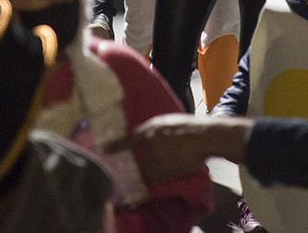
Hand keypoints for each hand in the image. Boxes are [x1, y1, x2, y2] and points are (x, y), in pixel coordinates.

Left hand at [116, 114, 251, 183]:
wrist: (203, 138)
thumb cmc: (185, 125)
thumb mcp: (164, 121)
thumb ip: (149, 129)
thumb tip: (138, 134)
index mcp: (148, 132)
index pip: (127, 141)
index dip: (114, 146)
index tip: (104, 150)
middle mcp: (149, 147)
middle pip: (133, 159)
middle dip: (126, 163)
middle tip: (118, 167)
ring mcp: (157, 161)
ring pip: (141, 172)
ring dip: (136, 175)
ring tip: (132, 179)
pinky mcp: (166, 173)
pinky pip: (151, 181)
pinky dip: (147, 184)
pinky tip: (143, 186)